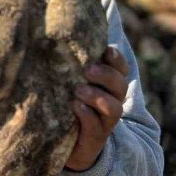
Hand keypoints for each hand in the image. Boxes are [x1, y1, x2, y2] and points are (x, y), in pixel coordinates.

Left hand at [64, 46, 128, 172]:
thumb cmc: (67, 105)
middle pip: (120, 85)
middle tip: (87, 69)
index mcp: (108, 86)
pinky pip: (96, 127)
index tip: (106, 50)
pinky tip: (75, 106)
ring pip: (114, 107)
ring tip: (78, 90)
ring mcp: (105, 122)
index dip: (117, 59)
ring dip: (97, 96)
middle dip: (106, 75)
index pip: (121, 69)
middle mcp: (111, 102)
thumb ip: (70, 63)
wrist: (66, 145)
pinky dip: (87, 115)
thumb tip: (54, 30)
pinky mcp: (95, 139)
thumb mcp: (69, 82)